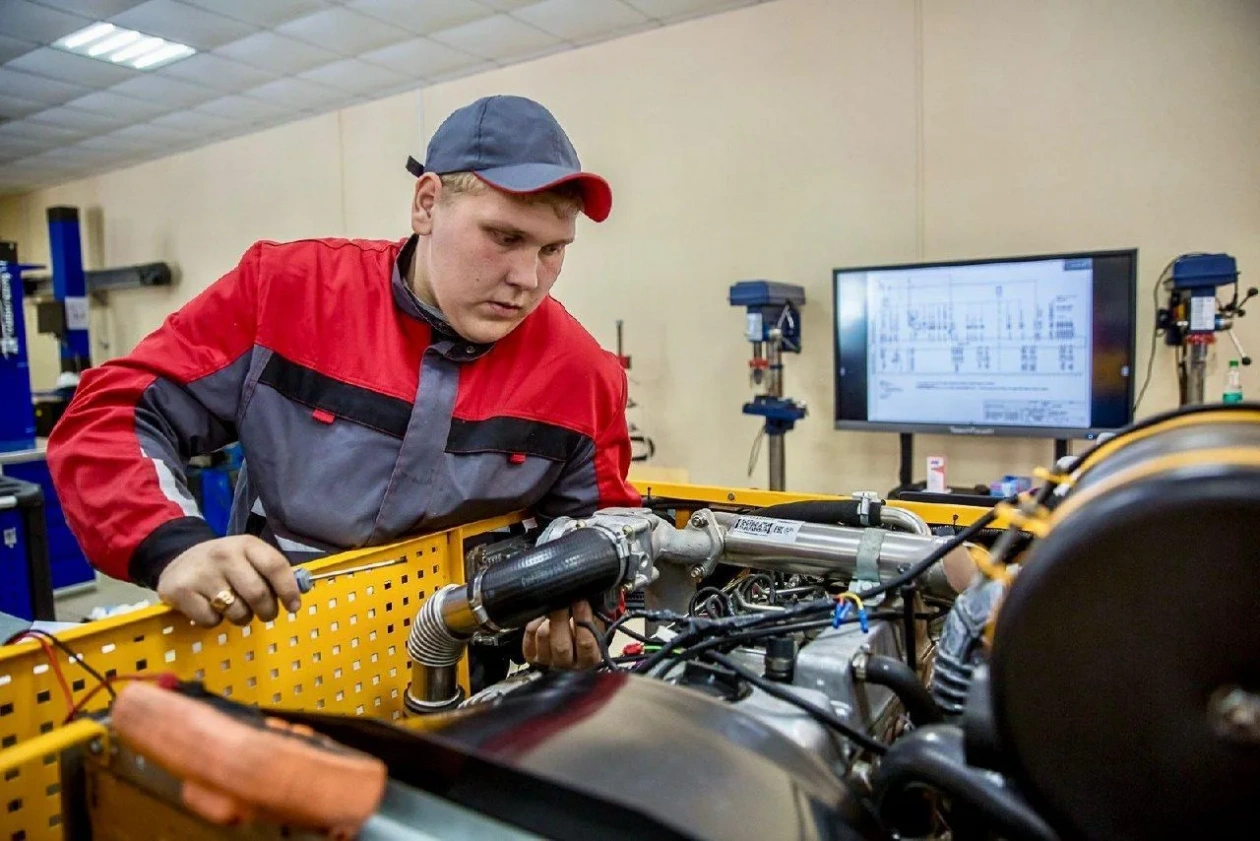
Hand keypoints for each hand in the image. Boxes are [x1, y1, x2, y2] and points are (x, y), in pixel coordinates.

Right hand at [156, 536, 301, 627]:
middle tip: (265, 614)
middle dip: (267, 611)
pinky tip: (209, 607)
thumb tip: (296, 598)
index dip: (288, 590)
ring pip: (236, 611)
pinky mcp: (181, 591)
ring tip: (235, 608)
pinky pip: (211, 620)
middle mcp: (224, 555)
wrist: (177, 559)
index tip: (294, 607)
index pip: (275, 566)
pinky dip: (215, 621)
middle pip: (258, 594)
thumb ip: (270, 572)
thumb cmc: (223, 563)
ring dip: (242, 618)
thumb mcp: (247, 557)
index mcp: (246, 544)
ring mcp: (202, 573)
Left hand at [522, 600, 603, 670]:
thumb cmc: (585, 637)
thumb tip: (591, 601)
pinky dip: (534, 621)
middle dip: (561, 617)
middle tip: (562, 600)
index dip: (583, 619)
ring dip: (548, 619)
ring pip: (544, 637)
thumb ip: (596, 619)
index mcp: (588, 660)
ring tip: (553, 607)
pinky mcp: (532, 657)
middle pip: (561, 645)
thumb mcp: (598, 630)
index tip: (582, 601)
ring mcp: (547, 662)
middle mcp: (566, 666)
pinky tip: (542, 615)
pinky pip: (530, 635)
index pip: (586, 643)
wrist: (569, 651)